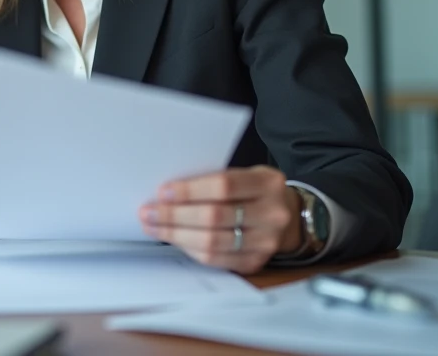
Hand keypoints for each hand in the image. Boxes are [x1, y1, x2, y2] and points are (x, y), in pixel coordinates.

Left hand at [139, 166, 300, 273]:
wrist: (289, 217)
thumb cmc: (255, 191)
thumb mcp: (245, 175)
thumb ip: (214, 180)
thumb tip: (168, 192)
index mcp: (268, 183)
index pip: (223, 186)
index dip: (189, 190)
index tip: (162, 192)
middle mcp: (272, 214)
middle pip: (214, 217)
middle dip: (174, 215)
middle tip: (148, 212)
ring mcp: (266, 242)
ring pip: (212, 243)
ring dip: (176, 235)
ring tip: (154, 227)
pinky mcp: (255, 263)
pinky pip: (215, 259)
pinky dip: (190, 249)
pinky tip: (174, 240)